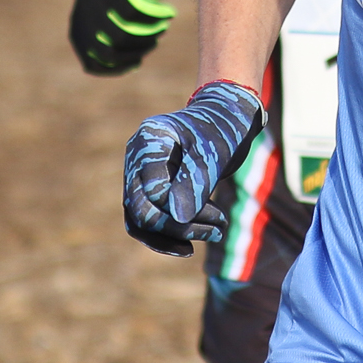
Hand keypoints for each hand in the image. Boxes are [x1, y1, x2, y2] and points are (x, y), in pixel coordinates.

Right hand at [68, 0, 187, 73]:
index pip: (130, 10)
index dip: (154, 17)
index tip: (169, 14)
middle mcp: (87, 6)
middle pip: (118, 36)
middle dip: (146, 39)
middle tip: (162, 31)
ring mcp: (79, 25)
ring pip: (105, 54)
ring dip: (132, 56)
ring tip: (151, 46)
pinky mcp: (77, 39)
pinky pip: (94, 64)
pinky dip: (116, 68)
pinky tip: (135, 61)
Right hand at [121, 79, 264, 255]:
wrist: (226, 120)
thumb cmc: (221, 130)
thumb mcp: (212, 154)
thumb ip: (194, 182)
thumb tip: (178, 219)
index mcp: (148, 141)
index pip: (152, 192)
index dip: (180, 212)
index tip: (218, 216)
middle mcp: (136, 158)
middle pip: (140, 210)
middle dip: (178, 228)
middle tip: (217, 231)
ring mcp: (139, 173)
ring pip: (140, 220)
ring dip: (174, 235)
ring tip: (213, 235)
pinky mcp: (149, 188)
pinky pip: (147, 220)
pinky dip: (168, 234)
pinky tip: (191, 243)